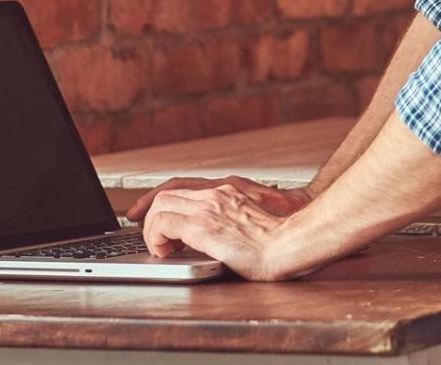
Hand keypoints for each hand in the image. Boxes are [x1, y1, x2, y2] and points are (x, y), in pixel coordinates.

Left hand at [141, 183, 312, 280]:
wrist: (290, 243)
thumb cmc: (279, 240)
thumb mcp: (252, 221)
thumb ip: (233, 220)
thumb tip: (221, 237)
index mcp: (227, 192)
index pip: (182, 187)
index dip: (160, 201)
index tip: (150, 216)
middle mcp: (215, 195)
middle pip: (166, 194)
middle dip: (150, 216)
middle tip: (154, 238)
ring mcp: (208, 208)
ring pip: (160, 207)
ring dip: (153, 229)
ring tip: (161, 248)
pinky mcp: (202, 226)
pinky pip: (163, 224)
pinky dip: (156, 238)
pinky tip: (166, 252)